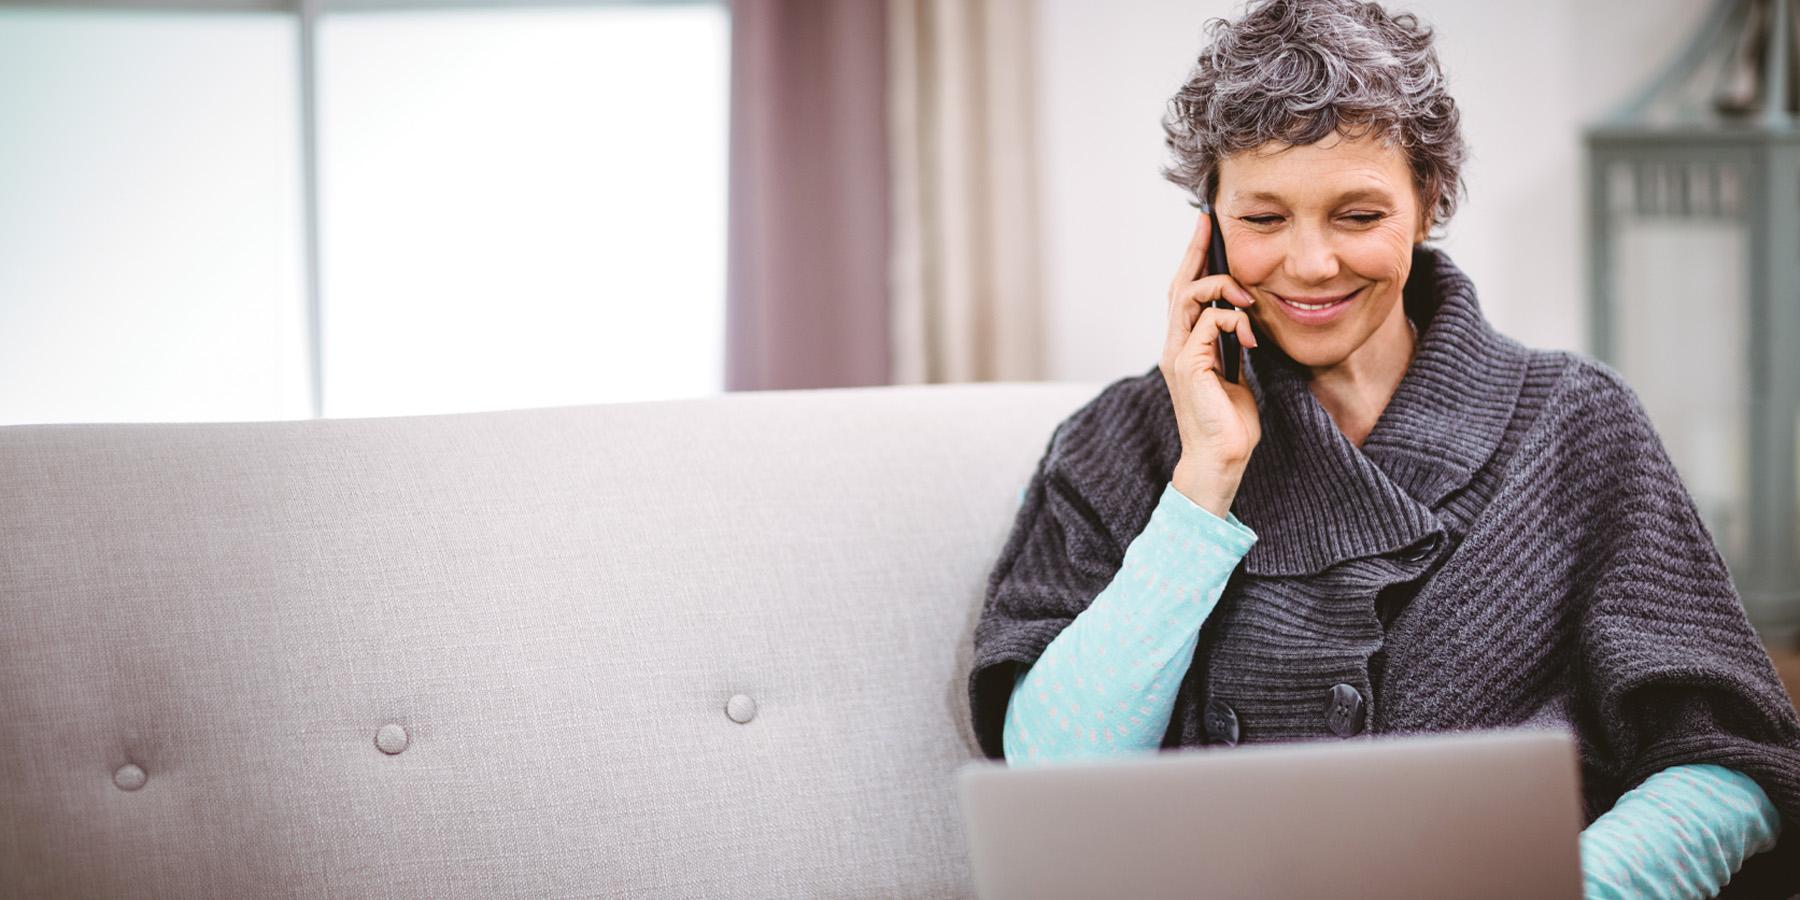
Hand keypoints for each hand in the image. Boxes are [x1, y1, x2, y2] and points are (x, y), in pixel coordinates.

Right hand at [1160, 208, 1262, 517]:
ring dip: (1221, 287)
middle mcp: (1174, 346)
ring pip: (1188, 298)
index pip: (1184, 293)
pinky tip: (1251, 332)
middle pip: (1179, 285)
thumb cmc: (1229, 423)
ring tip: (1248, 295)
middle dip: (1196, 251)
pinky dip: (1232, 318)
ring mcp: (1178, 355)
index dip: (1194, 260)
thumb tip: (1242, 318)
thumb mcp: (1235, 373)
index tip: (1207, 230)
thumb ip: (1231, 344)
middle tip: (1209, 222)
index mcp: (1184, 346)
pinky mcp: (1189, 366)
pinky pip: (1208, 323)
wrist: (1221, 459)